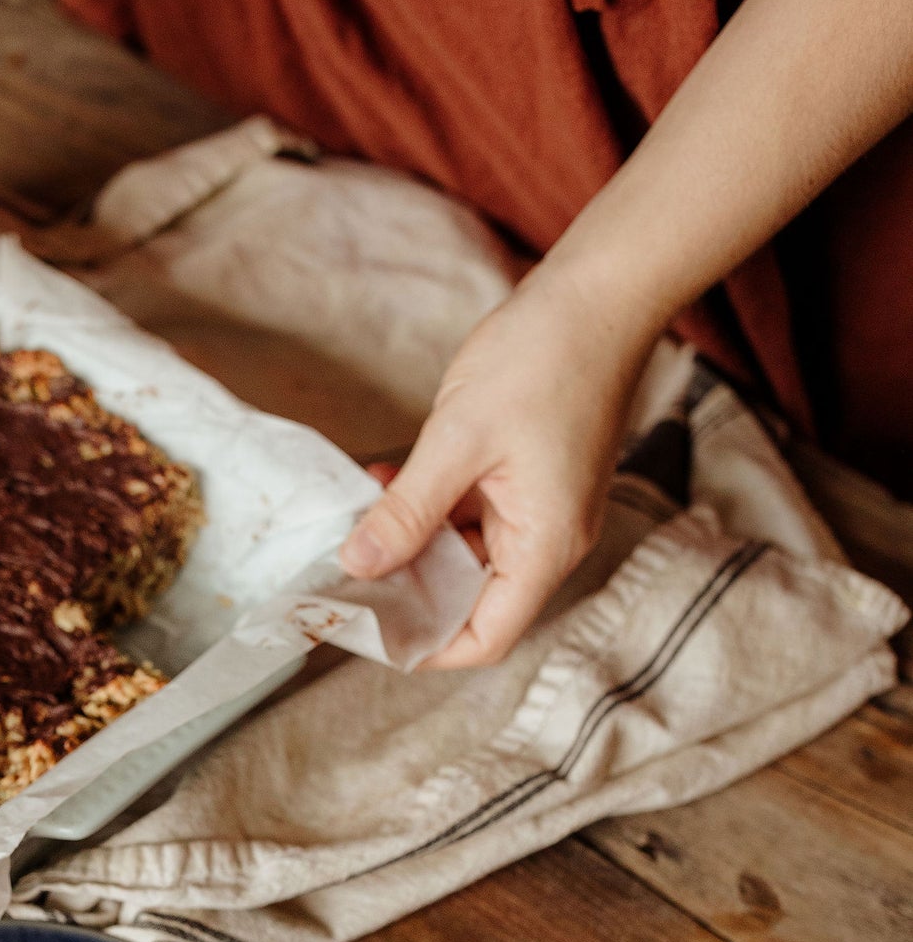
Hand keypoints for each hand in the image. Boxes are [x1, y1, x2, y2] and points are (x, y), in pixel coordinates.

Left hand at [339, 260, 656, 668]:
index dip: (426, 647)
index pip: (485, 636)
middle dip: (407, 592)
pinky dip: (429, 510)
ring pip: (464, 556)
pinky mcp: (529, 482)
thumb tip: (358, 564)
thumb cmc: (543, 359)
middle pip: (471, 602)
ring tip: (357, 518)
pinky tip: (386, 482)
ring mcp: (541, 511)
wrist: (598, 294)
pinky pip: (471, 517)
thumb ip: (407, 510)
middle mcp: (548, 542)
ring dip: (411, 543)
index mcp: (543, 547)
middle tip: (343, 575)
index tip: (368, 632)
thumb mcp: (458, 440)